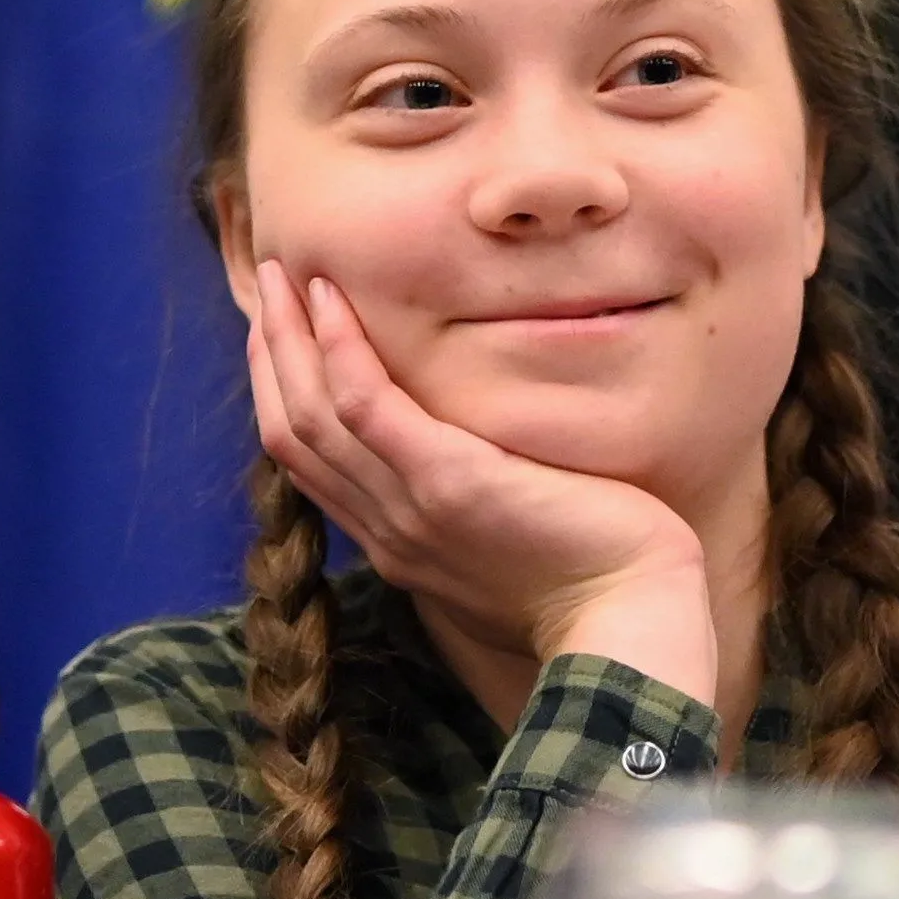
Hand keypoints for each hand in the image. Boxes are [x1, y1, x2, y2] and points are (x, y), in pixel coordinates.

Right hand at [244, 257, 716, 701]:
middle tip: (268, 286)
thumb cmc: (600, 588)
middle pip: (295, 434)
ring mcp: (411, 509)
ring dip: (288, 340)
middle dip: (273, 357)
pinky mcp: (447, 484)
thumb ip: (481, 510)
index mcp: (402, 546)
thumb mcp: (518, 548)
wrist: (630, 624)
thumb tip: (487, 465)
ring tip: (283, 274)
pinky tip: (329, 301)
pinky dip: (339, 351)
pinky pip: (366, 408)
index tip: (284, 337)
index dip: (289, 395)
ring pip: (312, 416)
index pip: (317, 464)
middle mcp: (389, 531)